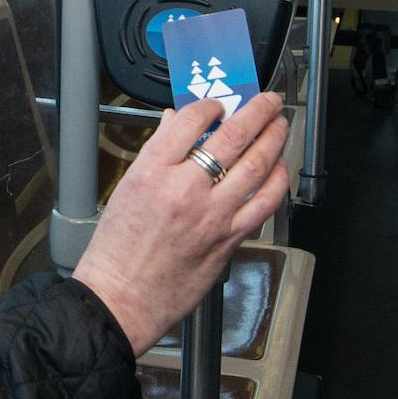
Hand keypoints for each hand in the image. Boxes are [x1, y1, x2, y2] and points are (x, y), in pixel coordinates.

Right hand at [73, 92, 289, 356]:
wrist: (121, 297)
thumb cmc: (117, 250)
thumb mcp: (127, 188)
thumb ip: (157, 152)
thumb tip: (177, 124)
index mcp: (152, 171)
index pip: (191, 120)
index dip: (211, 104)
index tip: (218, 103)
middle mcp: (185, 189)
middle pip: (233, 136)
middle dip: (257, 111)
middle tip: (268, 100)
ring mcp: (212, 215)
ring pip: (256, 165)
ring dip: (274, 138)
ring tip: (280, 125)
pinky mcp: (229, 239)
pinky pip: (264, 202)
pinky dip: (276, 180)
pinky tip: (278, 168)